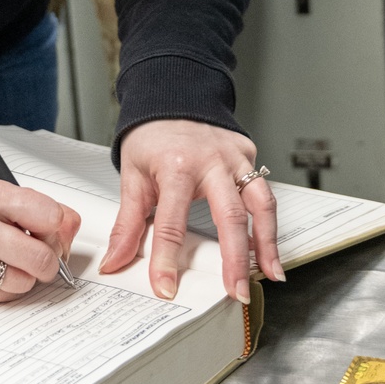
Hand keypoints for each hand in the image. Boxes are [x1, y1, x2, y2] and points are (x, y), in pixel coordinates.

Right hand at [0, 179, 80, 302]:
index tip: (49, 225)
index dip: (56, 224)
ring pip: (25, 282)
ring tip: (13, 260)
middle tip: (41, 252)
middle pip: (40, 258)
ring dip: (27, 275)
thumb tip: (70, 227)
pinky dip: (8, 287)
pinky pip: (6, 297)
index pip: (48, 215)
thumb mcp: (4, 197)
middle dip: (49, 260)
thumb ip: (44, 208)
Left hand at [100, 121, 282, 302]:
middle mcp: (211, 162)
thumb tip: (114, 260)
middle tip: (235, 291)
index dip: (167, 259)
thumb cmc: (152, 135)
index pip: (171, 223)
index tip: (166, 288)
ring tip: (269, 274)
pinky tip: (269, 245)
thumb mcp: (133, 176)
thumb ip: (127, 224)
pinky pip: (263, 191)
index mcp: (176, 166)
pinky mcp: (249, 155)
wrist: (172, 92)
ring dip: (267, 242)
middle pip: (229, 216)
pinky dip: (269, 220)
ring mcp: (234, 157)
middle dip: (235, 259)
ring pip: (260, 203)